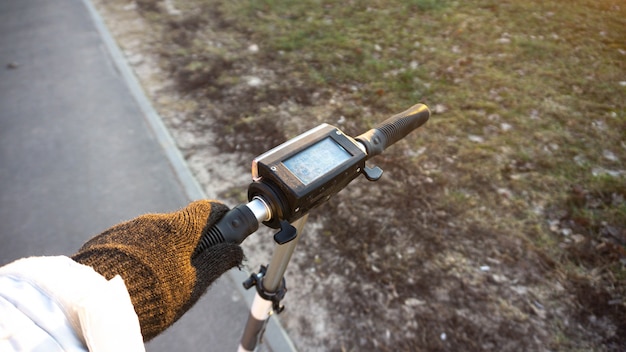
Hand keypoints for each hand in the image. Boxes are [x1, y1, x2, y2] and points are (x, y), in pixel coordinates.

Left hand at [72, 200, 242, 340]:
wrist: (95, 302)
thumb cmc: (153, 294)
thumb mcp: (193, 284)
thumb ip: (216, 262)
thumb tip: (235, 250)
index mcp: (180, 227)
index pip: (208, 208)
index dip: (221, 218)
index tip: (226, 230)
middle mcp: (154, 220)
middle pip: (182, 224)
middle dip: (191, 242)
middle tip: (193, 269)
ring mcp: (129, 228)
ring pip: (156, 235)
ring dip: (164, 251)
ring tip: (159, 281)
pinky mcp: (109, 239)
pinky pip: (134, 243)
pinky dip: (141, 256)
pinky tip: (137, 279)